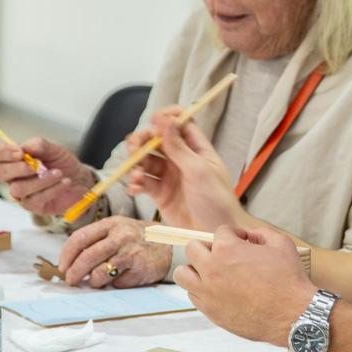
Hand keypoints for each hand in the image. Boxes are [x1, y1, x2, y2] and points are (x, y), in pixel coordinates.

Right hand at [0, 138, 94, 215]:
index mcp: (14, 159)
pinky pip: (36, 199)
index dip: (3, 152)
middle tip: (39, 165)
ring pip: (18, 189)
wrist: (80, 179)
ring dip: (40, 180)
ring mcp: (21, 193)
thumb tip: (25, 148)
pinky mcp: (33, 206)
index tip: (20, 152)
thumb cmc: (62, 163)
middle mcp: (13, 177)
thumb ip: (39, 145)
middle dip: (18, 168)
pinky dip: (53, 189)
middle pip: (0, 172)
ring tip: (58, 173)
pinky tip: (65, 182)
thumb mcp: (54, 149)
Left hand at [58, 216, 172, 287]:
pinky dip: (115, 283)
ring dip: (93, 281)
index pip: (80, 238)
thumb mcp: (118, 229)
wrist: (169, 244)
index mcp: (112, 224)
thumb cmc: (137, 238)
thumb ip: (97, 239)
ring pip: (100, 273)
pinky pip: (117, 283)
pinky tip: (122, 277)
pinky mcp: (140, 269)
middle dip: (74, 273)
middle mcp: (121, 237)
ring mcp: (131, 253)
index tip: (62, 266)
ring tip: (97, 280)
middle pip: (87, 257)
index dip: (66, 255)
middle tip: (70, 281)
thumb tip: (71, 261)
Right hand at [125, 108, 244, 229]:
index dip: (166, 119)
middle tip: (134, 148)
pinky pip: (144, 183)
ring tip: (137, 175)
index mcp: (196, 149)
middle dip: (143, 141)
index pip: (180, 124)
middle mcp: (181, 159)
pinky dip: (136, 183)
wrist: (215, 233)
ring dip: (136, 164)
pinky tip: (135, 188)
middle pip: (156, 141)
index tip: (154, 120)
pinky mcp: (160, 194)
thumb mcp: (199, 171)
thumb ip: (179, 147)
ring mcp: (169, 176)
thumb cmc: (217, 201)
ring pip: (146, 161)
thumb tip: (166, 120)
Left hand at [173, 225, 315, 344]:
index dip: (234, 234)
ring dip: (194, 268)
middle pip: (192, 248)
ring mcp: (208, 292)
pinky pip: (192, 295)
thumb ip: (261, 233)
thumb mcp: (281, 244)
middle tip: (224, 255)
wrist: (292, 316)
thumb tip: (249, 236)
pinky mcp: (210, 311)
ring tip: (210, 272)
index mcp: (227, 249)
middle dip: (209, 247)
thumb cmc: (289, 280)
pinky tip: (217, 290)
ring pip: (182, 273)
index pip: (219, 232)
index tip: (243, 241)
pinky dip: (200, 289)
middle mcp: (212, 268)